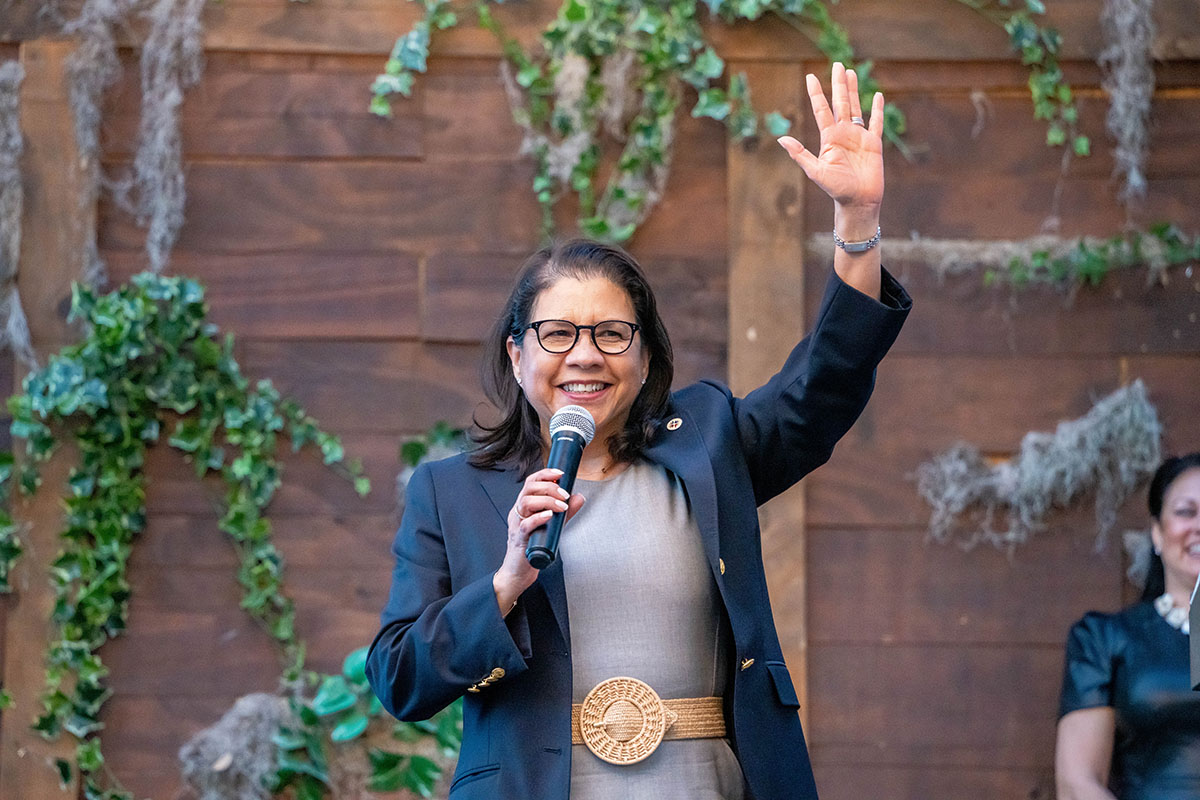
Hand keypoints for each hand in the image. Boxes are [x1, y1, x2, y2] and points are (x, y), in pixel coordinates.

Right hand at [492, 468, 585, 612]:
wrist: (519, 572)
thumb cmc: (533, 547)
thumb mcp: (552, 526)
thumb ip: (565, 512)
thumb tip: (579, 497)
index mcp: (524, 506)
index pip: (531, 482)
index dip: (545, 474)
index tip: (561, 474)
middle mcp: (518, 512)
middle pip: (529, 488)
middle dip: (550, 487)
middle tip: (565, 494)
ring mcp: (517, 525)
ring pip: (526, 502)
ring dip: (547, 500)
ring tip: (562, 506)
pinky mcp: (519, 539)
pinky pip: (526, 524)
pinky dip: (538, 517)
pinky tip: (550, 516)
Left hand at [777, 62, 884, 212]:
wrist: (858, 202)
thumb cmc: (836, 189)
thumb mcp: (816, 171)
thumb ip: (800, 154)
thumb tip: (781, 138)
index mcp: (829, 138)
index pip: (821, 110)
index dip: (816, 93)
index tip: (810, 76)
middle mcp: (843, 134)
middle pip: (840, 103)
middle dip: (838, 84)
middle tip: (837, 64)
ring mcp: (859, 137)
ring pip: (856, 107)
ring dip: (854, 90)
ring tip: (851, 72)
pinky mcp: (874, 143)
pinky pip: (875, 123)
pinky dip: (877, 109)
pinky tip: (877, 96)